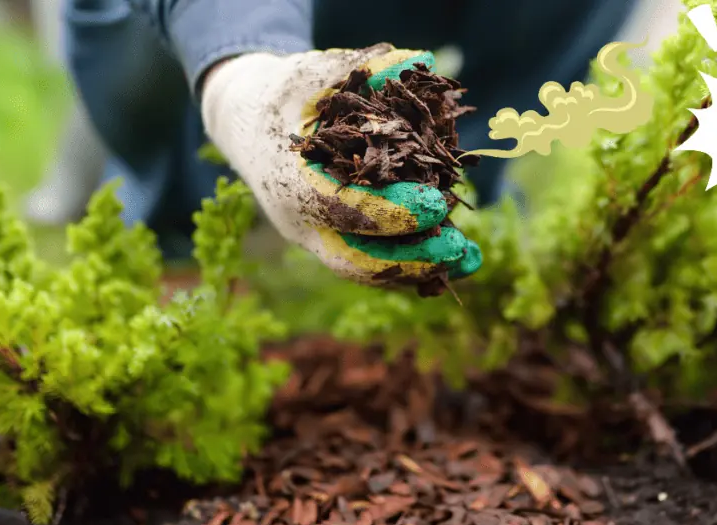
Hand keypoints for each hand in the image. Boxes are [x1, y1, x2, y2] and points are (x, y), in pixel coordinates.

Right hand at [201, 44, 481, 288]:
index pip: (341, 207)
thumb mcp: (312, 73)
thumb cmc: (282, 93)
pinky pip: (374, 262)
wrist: (245, 122)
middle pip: (354, 258)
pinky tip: (458, 259)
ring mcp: (315, 238)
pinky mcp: (332, 241)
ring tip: (471, 261)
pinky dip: (414, 265)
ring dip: (420, 270)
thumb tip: (417, 62)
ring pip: (367, 269)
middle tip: (460, 249)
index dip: (391, 211)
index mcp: (289, 181)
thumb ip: (361, 68)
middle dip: (410, 260)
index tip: (437, 204)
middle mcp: (299, 221)